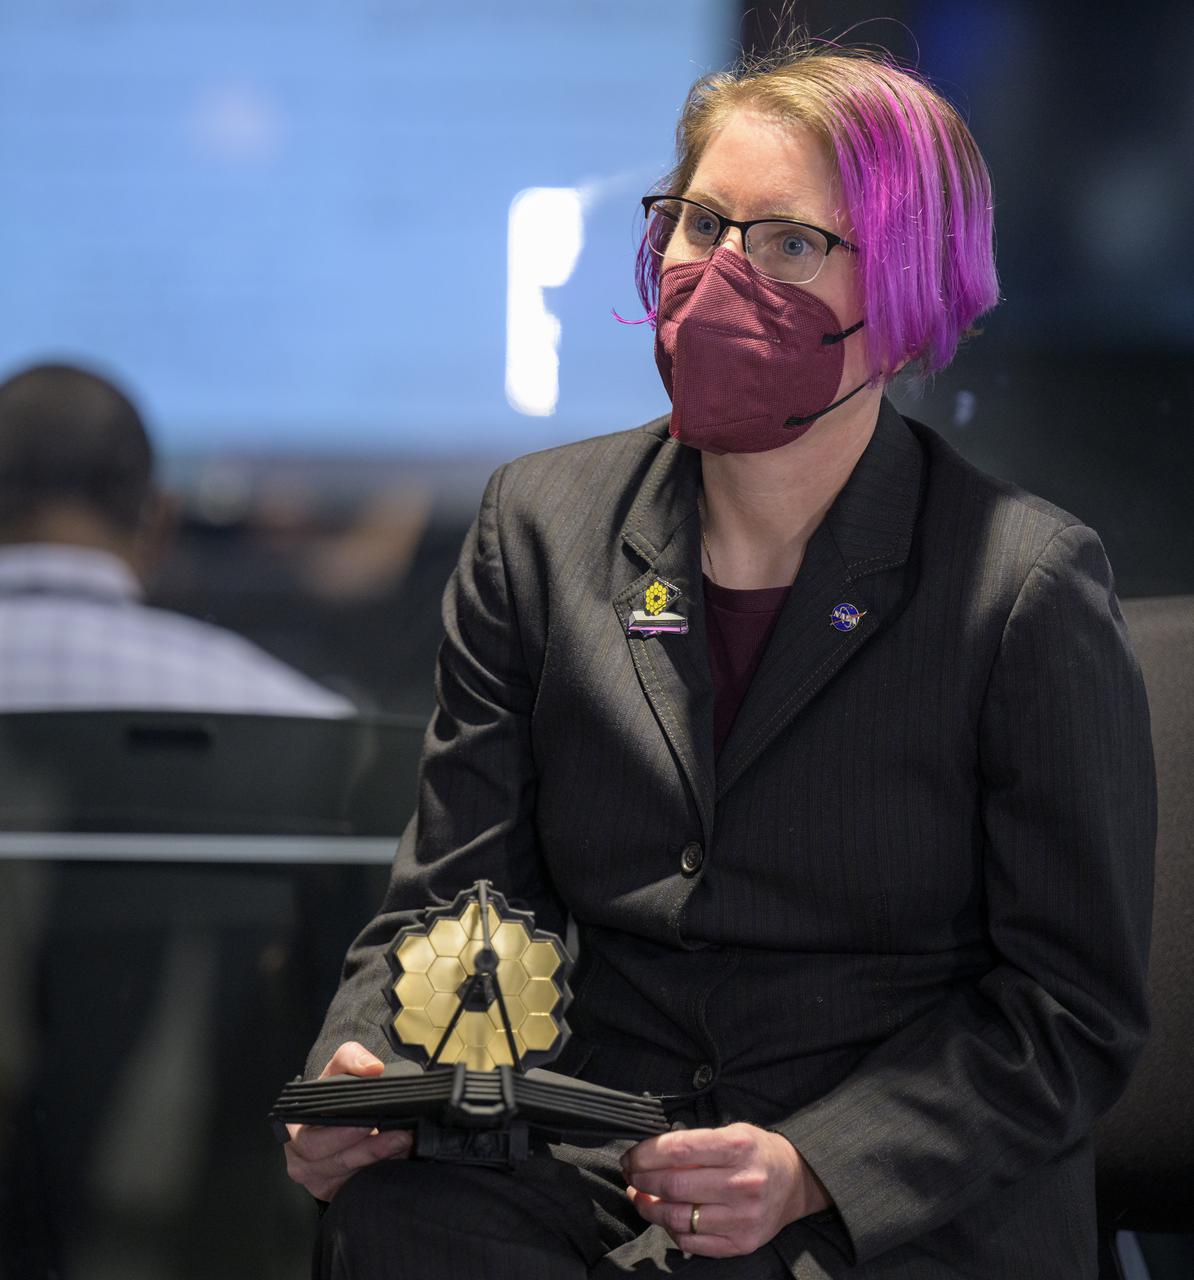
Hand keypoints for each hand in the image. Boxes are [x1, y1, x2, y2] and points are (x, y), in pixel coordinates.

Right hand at [283, 1041, 412, 1201]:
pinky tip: (398, 1158)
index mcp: (293, 1130)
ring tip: (405, 1143)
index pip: (311, 1140)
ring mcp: (316, 1180)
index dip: (341, 1134)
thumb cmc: (330, 1092)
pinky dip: (379, 1173)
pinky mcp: (334, 1192)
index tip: (370, 1122)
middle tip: (400, 1135)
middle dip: (369, 1149)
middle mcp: (300, 1159)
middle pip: (333, 1162)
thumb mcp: (337, 1066)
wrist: (333, 1111)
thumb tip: (372, 1069)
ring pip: (348, 1178)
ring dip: (380, 1161)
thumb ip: (352, 1058)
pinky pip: (356, 1188)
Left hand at [620, 1123, 829, 1257]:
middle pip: (673, 1185)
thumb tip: (648, 1153)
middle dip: (641, 1180)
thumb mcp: (731, 1132)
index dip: (645, 1154)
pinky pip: (691, 1243)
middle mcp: (742, 1183)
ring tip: (639, 1196)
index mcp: (738, 1147)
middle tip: (629, 1174)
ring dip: (648, 1207)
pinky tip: (664, 1216)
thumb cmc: (756, 1152)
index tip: (630, 1156)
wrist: (795, 1182)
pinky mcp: (741, 1243)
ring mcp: (742, 1217)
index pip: (678, 1149)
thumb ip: (694, 1142)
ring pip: (677, 1218)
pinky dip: (670, 1230)